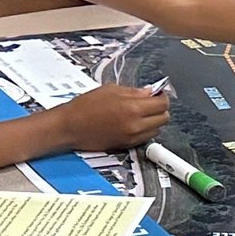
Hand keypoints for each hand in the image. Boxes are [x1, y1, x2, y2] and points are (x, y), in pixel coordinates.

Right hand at [57, 85, 172, 152]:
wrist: (70, 126)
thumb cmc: (85, 107)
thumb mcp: (111, 90)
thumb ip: (134, 92)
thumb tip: (149, 92)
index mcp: (133, 108)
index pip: (162, 104)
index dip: (162, 96)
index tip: (158, 93)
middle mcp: (136, 125)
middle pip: (164, 118)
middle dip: (161, 108)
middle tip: (152, 101)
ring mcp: (132, 137)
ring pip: (157, 129)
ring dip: (154, 120)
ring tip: (142, 112)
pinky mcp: (126, 145)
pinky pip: (146, 137)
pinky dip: (146, 130)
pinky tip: (135, 121)